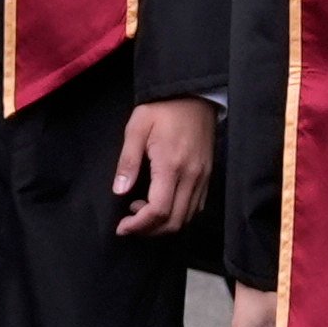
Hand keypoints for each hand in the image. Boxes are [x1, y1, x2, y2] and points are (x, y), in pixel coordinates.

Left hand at [112, 96, 216, 234]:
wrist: (194, 96)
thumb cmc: (162, 109)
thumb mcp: (137, 128)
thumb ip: (128, 161)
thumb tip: (120, 191)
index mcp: (171, 165)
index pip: (159, 210)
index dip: (139, 225)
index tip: (123, 226)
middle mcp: (191, 176)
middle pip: (174, 222)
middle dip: (149, 230)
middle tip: (129, 223)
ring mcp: (202, 178)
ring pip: (187, 218)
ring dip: (163, 225)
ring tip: (142, 211)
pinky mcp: (207, 176)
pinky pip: (195, 207)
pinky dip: (177, 215)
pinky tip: (161, 205)